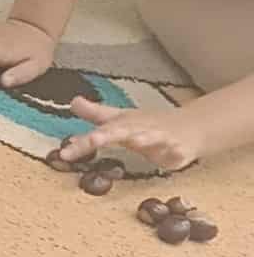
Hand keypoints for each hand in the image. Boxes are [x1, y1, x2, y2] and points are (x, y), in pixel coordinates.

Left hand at [56, 99, 202, 174]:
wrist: (191, 126)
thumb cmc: (150, 125)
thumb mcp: (121, 119)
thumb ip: (96, 115)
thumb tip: (72, 102)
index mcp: (123, 126)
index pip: (99, 133)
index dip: (83, 142)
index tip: (65, 153)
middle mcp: (139, 130)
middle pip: (122, 133)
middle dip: (108, 135)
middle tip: (94, 138)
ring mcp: (160, 139)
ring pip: (152, 139)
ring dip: (144, 139)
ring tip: (136, 141)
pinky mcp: (179, 149)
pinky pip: (177, 151)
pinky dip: (175, 151)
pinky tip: (175, 153)